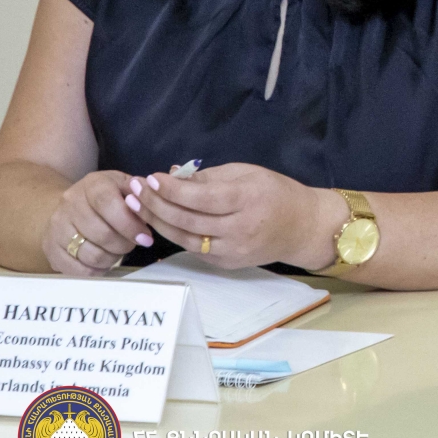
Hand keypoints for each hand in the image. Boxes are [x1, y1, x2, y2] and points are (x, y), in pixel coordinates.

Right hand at [42, 170, 153, 275]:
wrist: (70, 207)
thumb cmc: (107, 198)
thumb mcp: (124, 187)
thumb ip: (141, 195)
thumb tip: (154, 203)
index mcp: (92, 184)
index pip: (107, 203)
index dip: (129, 224)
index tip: (145, 237)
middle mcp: (70, 203)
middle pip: (101, 233)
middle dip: (124, 244)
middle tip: (133, 244)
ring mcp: (56, 226)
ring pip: (90, 254)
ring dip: (112, 258)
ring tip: (118, 252)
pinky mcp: (50, 248)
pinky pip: (76, 269)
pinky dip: (95, 270)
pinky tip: (104, 262)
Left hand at [127, 163, 343, 270]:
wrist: (303, 227)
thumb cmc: (277, 192)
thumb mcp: (248, 173)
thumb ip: (210, 176)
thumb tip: (173, 176)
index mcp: (248, 199)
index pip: (201, 197)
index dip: (171, 189)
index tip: (150, 177)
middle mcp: (240, 228)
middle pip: (188, 219)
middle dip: (156, 204)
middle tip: (134, 190)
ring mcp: (233, 250)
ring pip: (184, 238)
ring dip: (157, 221)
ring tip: (137, 206)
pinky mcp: (227, 264)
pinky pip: (194, 248)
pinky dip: (174, 233)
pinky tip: (160, 220)